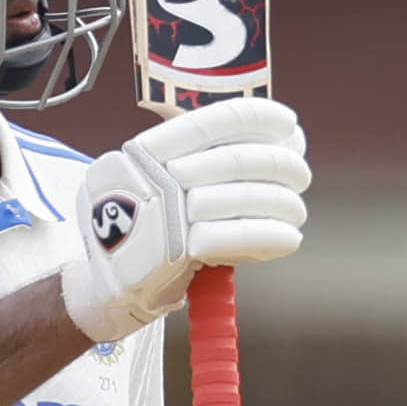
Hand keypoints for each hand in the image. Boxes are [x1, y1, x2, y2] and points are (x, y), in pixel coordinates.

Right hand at [61, 97, 309, 343]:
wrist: (106, 289)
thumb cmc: (145, 235)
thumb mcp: (154, 184)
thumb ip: (202, 161)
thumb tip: (281, 140)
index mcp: (147, 151)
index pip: (212, 120)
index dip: (258, 117)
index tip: (289, 125)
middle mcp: (152, 176)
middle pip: (237, 159)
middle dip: (281, 165)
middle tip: (300, 175)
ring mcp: (162, 213)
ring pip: (244, 197)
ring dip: (283, 204)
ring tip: (296, 211)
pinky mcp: (176, 251)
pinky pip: (239, 236)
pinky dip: (273, 236)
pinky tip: (289, 237)